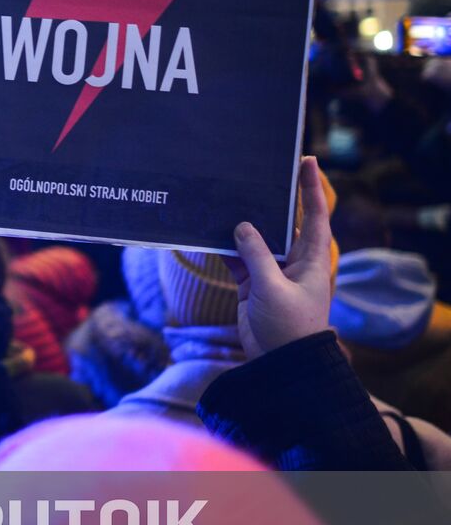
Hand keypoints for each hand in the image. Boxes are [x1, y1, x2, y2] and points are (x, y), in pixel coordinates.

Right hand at [223, 157, 332, 358]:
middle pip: (282, 224)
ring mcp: (271, 273)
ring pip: (254, 241)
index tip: (307, 160)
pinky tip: (209, 235)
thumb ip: (256, 255)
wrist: (280, 364)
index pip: (315, 216)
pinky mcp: (252, 286)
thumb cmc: (289, 326)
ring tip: (225, 200)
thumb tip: (242, 226)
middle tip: (255, 175)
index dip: (311, 188)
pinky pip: (237, 260)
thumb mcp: (272, 288)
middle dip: (270, 202)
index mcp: (311, 259)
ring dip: (240, 226)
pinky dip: (224, 250)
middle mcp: (293, 262)